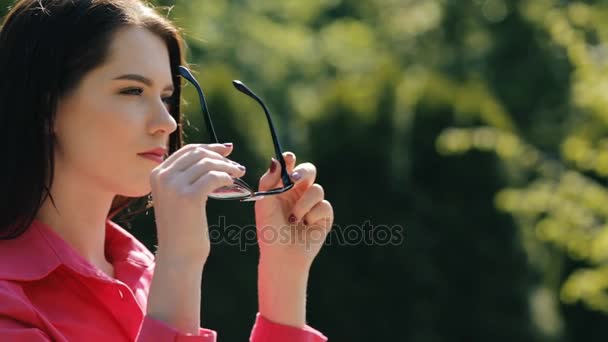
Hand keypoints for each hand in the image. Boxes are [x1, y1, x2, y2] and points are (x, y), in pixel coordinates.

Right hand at [149, 143, 245, 262]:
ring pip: (207, 163)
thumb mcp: (178, 195)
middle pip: (198, 153)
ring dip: (227, 167)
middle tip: (236, 166)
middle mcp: (161, 176)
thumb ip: (190, 174)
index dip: (209, 147)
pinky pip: (213, 177)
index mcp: (156, 174)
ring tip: (238, 174)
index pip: (187, 150)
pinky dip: (226, 177)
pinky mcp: (188, 197)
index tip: (227, 149)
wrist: (178, 255)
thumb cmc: (183, 227)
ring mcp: (173, 186)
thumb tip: (219, 151)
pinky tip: (232, 183)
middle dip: (220, 156)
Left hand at [255, 152, 333, 269]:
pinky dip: (313, 215)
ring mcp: (312, 204)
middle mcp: (299, 193)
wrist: (282, 255)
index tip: (288, 159)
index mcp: (283, 188)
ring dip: (303, 204)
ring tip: (294, 219)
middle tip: (294, 179)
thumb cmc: (269, 231)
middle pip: (309, 171)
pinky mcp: (324, 216)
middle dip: (304, 172)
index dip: (290, 160)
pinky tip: (305, 225)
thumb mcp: (264, 204)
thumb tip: (277, 160)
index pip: (289, 167)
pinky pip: (324, 206)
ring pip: (317, 189)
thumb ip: (268, 181)